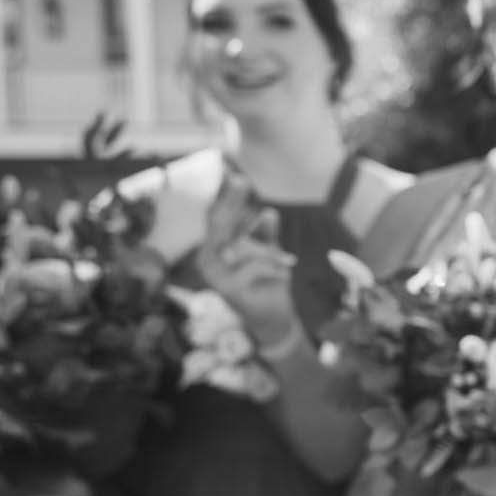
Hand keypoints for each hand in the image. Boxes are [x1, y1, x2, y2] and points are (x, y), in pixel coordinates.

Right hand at [197, 175, 300, 348]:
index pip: (216, 218)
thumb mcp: (271, 253)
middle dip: (232, 202)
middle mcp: (208, 259)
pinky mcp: (226, 289)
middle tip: (242, 181)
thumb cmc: (268, 283)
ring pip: (239, 246)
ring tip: (286, 261)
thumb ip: (267, 235)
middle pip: (219, 225)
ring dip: (266, 250)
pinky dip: (271, 266)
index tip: (232, 175)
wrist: (273, 320)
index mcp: (215, 248)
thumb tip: (268, 211)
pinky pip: (251, 266)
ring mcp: (214, 275)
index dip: (224, 198)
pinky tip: (285, 272)